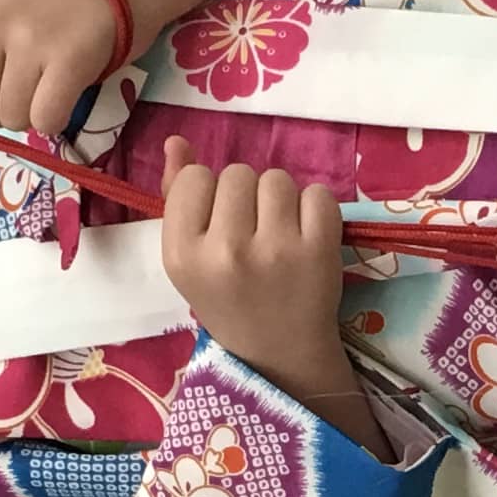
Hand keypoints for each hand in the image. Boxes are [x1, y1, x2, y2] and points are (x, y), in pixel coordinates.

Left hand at [0, 0, 122, 137]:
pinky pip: (45, 121)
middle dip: (0, 111)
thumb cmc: (37, 17)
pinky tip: (62, 91)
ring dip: (29, 114)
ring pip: (12, 119)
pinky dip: (54, 119)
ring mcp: (29, 39)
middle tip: (24, 82)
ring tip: (44, 82)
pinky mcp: (67, 59)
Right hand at [159, 142, 351, 393]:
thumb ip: (178, 199)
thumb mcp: (189, 260)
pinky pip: (317, 194)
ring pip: (277, 179)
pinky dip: (315, 210)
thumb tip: (177, 141)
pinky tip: (306, 239)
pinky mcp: (319, 250)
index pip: (196, 178)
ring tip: (279, 236)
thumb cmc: (228, 301)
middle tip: (253, 235)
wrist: (279, 355)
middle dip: (247, 197)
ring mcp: (275, 250)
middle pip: (238, 173)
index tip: (219, 226)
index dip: (210, 194)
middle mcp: (225, 251)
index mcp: (182, 254)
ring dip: (281, 200)